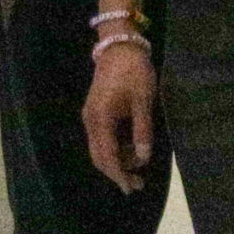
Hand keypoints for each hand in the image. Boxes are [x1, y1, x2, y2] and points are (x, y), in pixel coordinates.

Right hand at [82, 41, 159, 193]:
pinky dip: (115, 148)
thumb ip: (142, 130)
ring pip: (100, 149)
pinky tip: (130, 150)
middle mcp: (90, 122)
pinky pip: (102, 139)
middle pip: (100, 157)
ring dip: (117, 161)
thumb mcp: (143, 100)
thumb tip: (143, 158)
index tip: (131, 187)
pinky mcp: (95, 113)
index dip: (119, 174)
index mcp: (100, 119)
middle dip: (117, 172)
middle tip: (137, 184)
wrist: (119, 47)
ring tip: (138, 166)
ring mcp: (90, 117)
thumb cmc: (134, 71)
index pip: (107, 156)